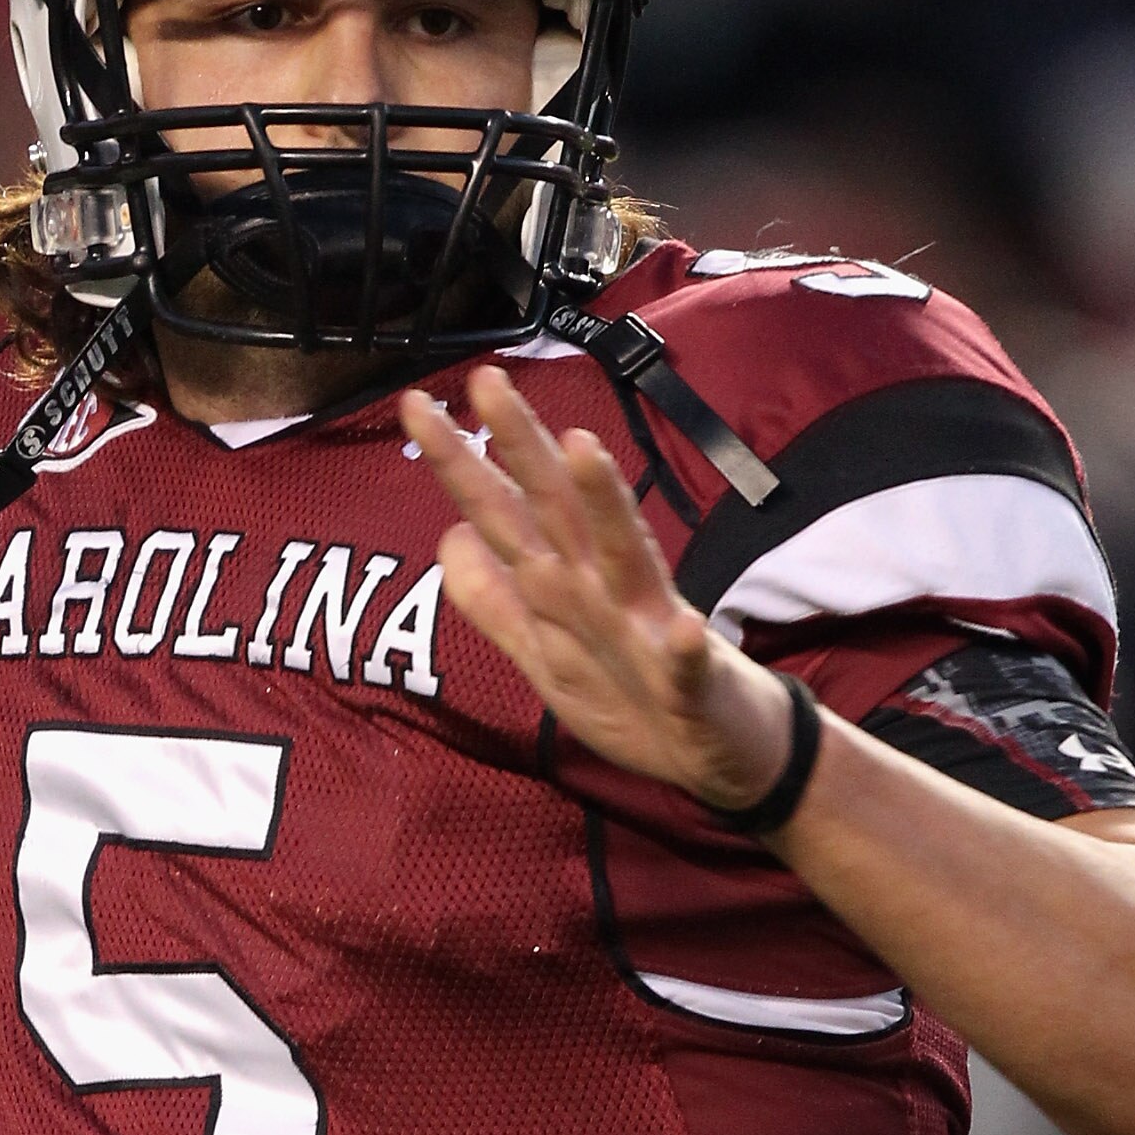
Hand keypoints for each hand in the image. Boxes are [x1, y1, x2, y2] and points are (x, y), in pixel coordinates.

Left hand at [403, 363, 797, 811]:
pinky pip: (688, 665)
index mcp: (564, 584)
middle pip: (557, 510)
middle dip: (523, 448)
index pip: (506, 513)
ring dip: (606, 506)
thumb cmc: (631, 691)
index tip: (417, 406)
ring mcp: (651, 631)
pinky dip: (687, 648)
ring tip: (582, 448)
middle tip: (485, 381)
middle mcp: (604, 590)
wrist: (717, 753)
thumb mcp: (545, 651)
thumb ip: (495, 599)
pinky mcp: (691, 684)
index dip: (462, 465)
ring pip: (625, 559)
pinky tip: (685, 629)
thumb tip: (450, 534)